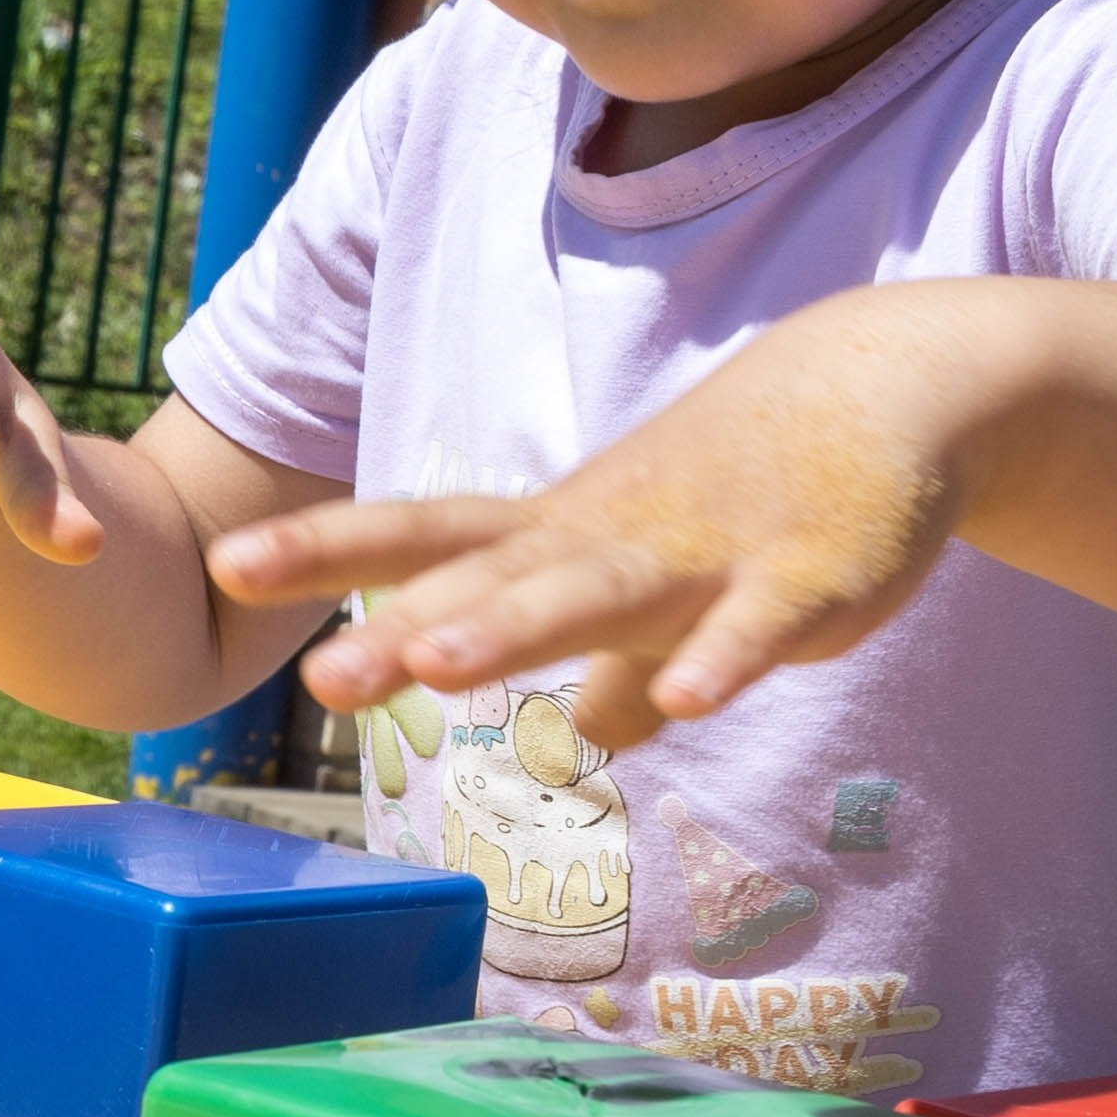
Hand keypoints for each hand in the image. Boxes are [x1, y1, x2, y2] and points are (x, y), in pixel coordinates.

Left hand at [208, 290, 966, 750]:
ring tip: (441, 665)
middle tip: (321, 676)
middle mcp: (618, 538)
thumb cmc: (757, 490)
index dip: (330, 550)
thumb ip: (624, 664)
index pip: (431, 538)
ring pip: (606, 595)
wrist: (889, 383)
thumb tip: (592, 733)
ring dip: (524, 628)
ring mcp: (713, 553)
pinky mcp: (813, 572)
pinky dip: (726, 658)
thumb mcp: (670, 585)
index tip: (227, 564)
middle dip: (413, 627)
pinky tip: (687, 702)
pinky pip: (764, 625)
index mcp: (567, 535)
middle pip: (501, 582)